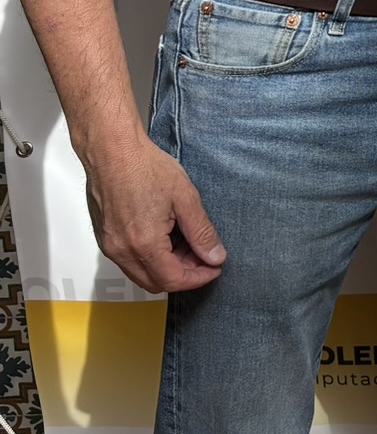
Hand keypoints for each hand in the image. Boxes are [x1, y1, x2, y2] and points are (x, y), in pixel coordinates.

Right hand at [82, 133, 224, 293]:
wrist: (112, 151)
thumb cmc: (145, 167)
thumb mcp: (186, 198)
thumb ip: (202, 232)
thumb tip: (215, 256)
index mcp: (144, 243)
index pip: (173, 280)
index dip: (198, 278)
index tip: (215, 267)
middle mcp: (121, 250)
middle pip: (155, 283)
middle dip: (184, 274)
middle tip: (204, 256)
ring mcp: (110, 246)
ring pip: (141, 273)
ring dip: (167, 267)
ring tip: (188, 243)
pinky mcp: (104, 238)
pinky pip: (129, 261)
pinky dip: (151, 258)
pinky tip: (167, 237)